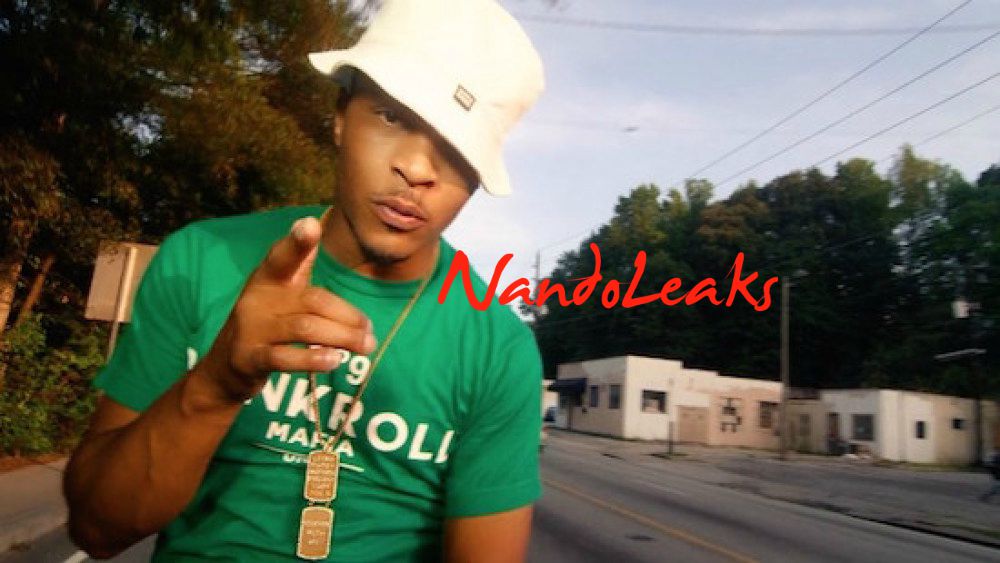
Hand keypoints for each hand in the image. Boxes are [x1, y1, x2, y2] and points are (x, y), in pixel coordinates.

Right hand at [198, 217, 375, 402]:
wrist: (225, 366)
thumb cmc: (267, 320)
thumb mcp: (279, 289)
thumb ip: (299, 262)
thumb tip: (317, 220)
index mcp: (270, 278)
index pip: (284, 256)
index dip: (297, 242)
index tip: (310, 224)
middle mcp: (258, 299)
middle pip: (313, 300)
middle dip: (347, 315)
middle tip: (370, 330)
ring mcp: (252, 329)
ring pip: (304, 328)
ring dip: (341, 337)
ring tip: (365, 345)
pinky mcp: (249, 358)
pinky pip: (284, 358)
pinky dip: (312, 359)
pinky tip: (334, 359)